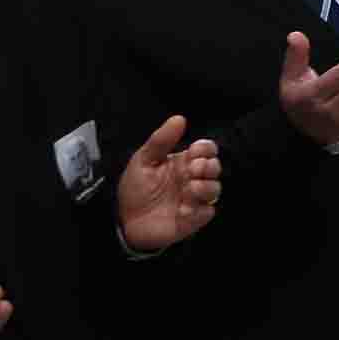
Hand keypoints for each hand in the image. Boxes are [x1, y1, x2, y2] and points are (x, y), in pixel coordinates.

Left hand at [114, 116, 224, 250]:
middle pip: (215, 167)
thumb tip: (179, 118)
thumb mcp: (143, 160)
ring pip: (215, 189)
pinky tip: (182, 210)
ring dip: (206, 187)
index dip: (206, 148)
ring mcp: (195, 199)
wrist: (124, 220)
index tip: (194, 151)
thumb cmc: (135, 189)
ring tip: (189, 189)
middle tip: (192, 169)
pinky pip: (207, 211)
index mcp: (183, 163)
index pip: (206, 150)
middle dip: (209, 166)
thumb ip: (161, 140)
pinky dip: (198, 209)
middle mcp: (192, 179)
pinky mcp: (194, 219)